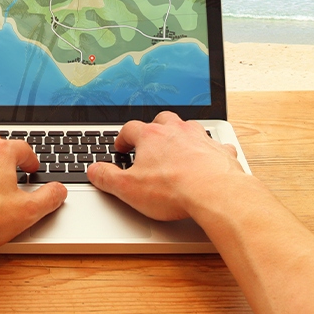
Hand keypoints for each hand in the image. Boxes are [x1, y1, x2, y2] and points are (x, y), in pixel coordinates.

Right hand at [87, 111, 244, 220]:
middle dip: (154, 128)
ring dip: (182, 134)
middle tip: (150, 140)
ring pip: (188, 127)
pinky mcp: (220, 151)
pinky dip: (210, 149)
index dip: (123, 138)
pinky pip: (215, 144)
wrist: (216, 193)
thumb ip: (107, 178)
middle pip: (161, 120)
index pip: (130, 129)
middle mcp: (175, 131)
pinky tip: (209, 158)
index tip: (121, 148)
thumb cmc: (174, 190)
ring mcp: (200, 139)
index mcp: (150, 136)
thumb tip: (93, 170)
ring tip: (178, 146)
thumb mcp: (128, 189)